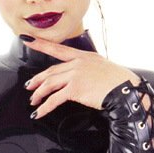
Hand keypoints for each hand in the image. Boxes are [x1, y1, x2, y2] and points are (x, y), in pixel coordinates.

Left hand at [21, 34, 142, 117]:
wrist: (126, 89)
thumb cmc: (119, 82)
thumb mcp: (102, 67)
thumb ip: (89, 68)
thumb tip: (82, 77)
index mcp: (84, 56)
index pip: (58, 49)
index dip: (41, 44)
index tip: (28, 39)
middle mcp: (78, 63)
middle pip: (50, 71)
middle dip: (37, 80)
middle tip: (29, 86)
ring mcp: (75, 75)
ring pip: (49, 84)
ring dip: (38, 94)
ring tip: (33, 101)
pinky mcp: (75, 89)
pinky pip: (54, 99)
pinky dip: (45, 107)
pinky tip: (39, 113)